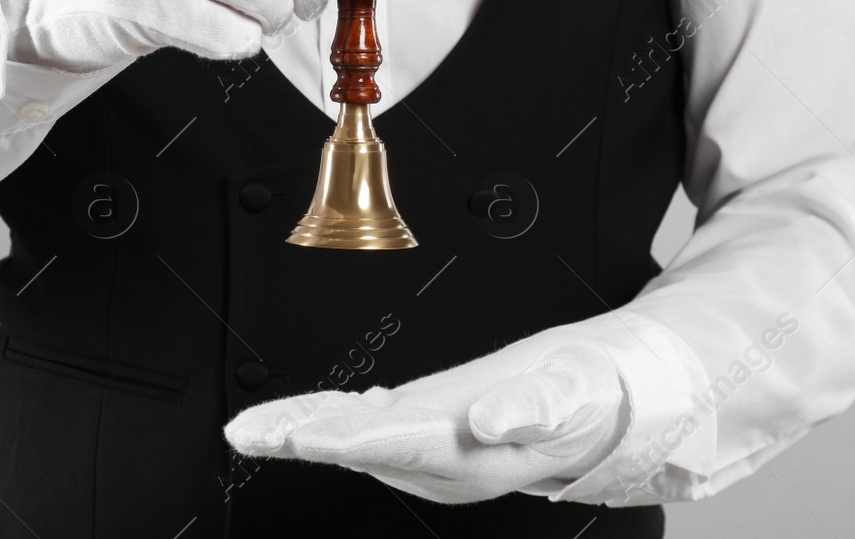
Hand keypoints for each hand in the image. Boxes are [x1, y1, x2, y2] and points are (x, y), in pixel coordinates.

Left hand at [224, 333, 628, 504]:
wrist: (606, 402)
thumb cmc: (591, 395)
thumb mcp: (573, 393)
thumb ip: (531, 408)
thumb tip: (488, 419)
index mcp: (474, 453)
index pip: (396, 447)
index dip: (343, 440)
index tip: (298, 437)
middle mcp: (447, 461)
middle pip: (361, 450)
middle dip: (301, 441)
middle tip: (248, 433)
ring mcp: (437, 449)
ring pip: (358, 441)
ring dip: (305, 431)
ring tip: (255, 427)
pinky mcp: (433, 429)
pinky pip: (371, 427)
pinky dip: (331, 418)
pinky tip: (305, 414)